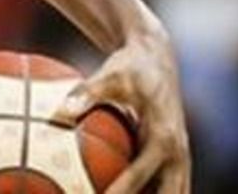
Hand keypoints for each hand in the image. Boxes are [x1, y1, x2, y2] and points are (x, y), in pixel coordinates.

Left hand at [51, 26, 189, 193]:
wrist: (157, 58)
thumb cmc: (130, 67)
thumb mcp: (111, 75)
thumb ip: (86, 94)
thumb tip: (58, 113)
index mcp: (164, 139)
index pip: (141, 175)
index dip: (121, 192)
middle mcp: (178, 154)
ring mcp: (180, 159)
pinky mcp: (175, 159)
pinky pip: (166, 187)